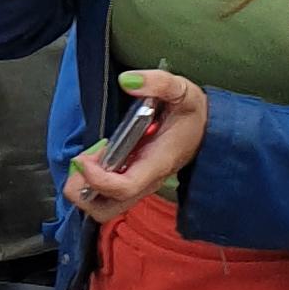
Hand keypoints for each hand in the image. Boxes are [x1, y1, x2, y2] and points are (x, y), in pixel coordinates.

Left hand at [65, 68, 206, 218]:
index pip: (125, 187)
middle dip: (82, 193)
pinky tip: (97, 156)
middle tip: (80, 162)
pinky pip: (106, 193)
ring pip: (104, 206)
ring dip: (85, 187)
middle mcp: (147, 180)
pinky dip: (92, 181)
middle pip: (107, 209)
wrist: (208, 129)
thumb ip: (157, 83)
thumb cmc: (193, 113)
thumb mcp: (181, 90)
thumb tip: (128, 80)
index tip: (82, 159)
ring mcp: (139, 183)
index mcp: (157, 163)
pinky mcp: (133, 180)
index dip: (98, 179)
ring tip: (87, 158)